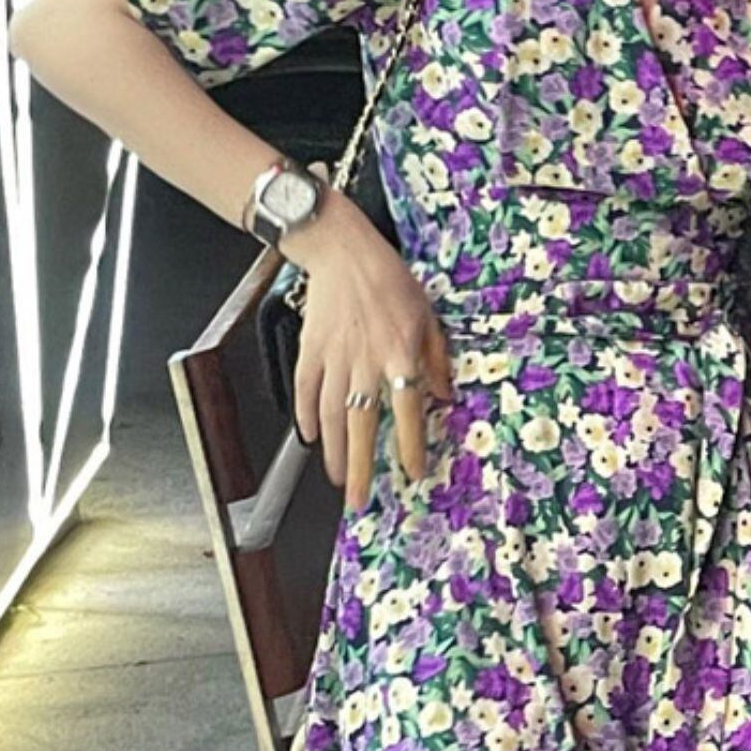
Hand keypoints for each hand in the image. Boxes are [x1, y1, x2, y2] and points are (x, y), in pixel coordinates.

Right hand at [283, 188, 453, 505]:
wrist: (342, 251)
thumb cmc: (388, 279)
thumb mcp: (427, 314)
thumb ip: (437, 358)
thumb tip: (444, 395)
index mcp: (399, 352)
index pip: (407, 410)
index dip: (409, 445)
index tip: (412, 473)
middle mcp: (365, 361)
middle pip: (363, 424)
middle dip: (361, 466)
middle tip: (360, 499)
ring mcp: (334, 358)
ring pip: (332, 415)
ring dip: (335, 452)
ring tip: (339, 478)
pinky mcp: (310, 350)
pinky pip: (306, 392)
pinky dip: (306, 417)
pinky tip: (312, 439)